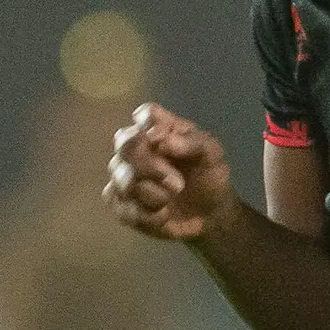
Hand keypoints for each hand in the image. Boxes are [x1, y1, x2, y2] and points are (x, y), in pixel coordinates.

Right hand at [106, 102, 238, 244]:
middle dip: (150, 166)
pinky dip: (142, 214)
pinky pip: (118, 204)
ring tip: (170, 201)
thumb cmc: (209, 176)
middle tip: (177, 185)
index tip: (162, 141)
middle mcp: (136, 147)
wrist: (209, 214)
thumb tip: (160, 140)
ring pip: (121, 178)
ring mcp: (124, 174)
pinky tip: (161, 216)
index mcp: (160, 129)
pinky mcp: (120, 202)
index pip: (145, 114)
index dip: (148, 124)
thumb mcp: (212, 155)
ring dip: (149, 193)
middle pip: (125, 145)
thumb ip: (192, 143)